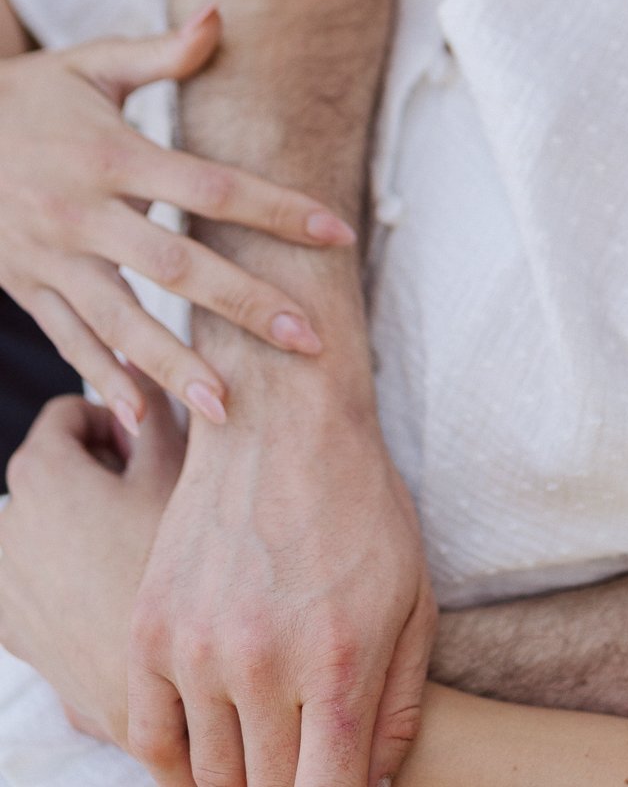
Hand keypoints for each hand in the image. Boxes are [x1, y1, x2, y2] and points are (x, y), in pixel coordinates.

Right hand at [0, 9, 356, 427]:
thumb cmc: (27, 96)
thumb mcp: (90, 63)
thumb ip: (163, 52)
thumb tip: (221, 13)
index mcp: (113, 156)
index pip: (210, 186)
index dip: (276, 209)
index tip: (338, 232)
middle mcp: (83, 213)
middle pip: (176, 267)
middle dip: (244, 305)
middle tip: (307, 340)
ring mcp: (51, 257)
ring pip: (120, 321)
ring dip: (174, 366)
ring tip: (227, 410)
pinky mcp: (26, 286)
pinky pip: (70, 338)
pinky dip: (104, 378)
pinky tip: (145, 417)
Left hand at [0, 390, 183, 747]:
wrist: (158, 690)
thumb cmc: (174, 569)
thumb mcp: (177, 475)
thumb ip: (159, 413)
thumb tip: (152, 370)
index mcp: (41, 475)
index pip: (68, 413)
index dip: (116, 419)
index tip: (149, 449)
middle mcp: (7, 523)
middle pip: (51, 465)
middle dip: (99, 468)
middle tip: (152, 494)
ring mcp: (3, 579)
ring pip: (43, 518)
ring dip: (83, 515)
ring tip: (137, 540)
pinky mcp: (10, 624)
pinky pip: (35, 569)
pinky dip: (67, 563)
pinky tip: (116, 582)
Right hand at [127, 362, 437, 786]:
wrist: (282, 420)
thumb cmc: (361, 506)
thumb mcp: (413, 597)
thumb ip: (397, 702)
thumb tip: (371, 785)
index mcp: (337, 661)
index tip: (338, 782)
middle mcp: (262, 664)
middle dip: (294, 782)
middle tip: (309, 750)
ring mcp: (197, 649)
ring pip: (211, 774)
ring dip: (242, 772)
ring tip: (271, 739)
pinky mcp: (150, 630)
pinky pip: (150, 739)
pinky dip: (180, 761)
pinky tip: (213, 745)